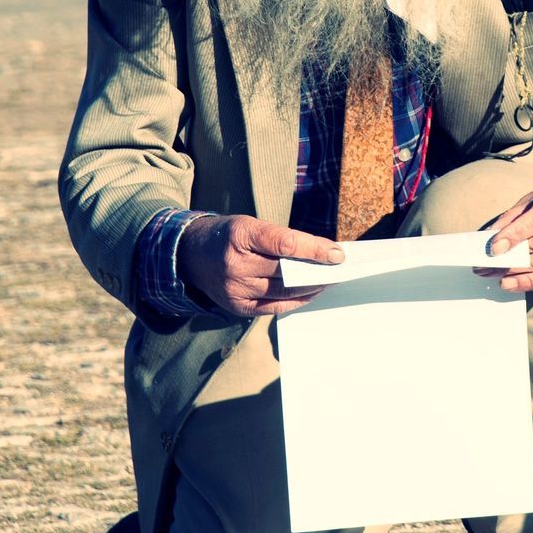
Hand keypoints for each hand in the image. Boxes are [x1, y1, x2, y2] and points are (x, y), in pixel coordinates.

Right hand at [177, 214, 343, 315]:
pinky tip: (312, 293)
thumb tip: (322, 254)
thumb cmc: (230, 236)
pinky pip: (275, 307)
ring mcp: (235, 289)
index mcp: (240, 235)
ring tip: (329, 280)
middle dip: (318, 271)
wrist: (191, 255)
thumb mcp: (251, 225)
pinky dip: (297, 300)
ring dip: (311, 287)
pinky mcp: (238, 307)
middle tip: (340, 269)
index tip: (338, 254)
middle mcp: (235, 265)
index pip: (286, 244)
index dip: (315, 250)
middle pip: (287, 271)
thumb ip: (283, 239)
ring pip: (284, 291)